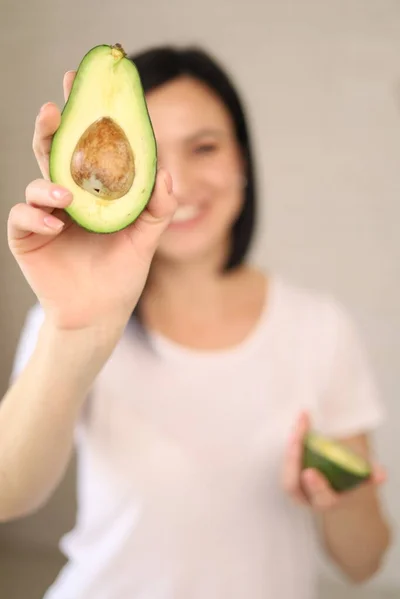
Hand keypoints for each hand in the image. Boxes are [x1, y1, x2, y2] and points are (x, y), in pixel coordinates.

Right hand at [8, 71, 176, 332]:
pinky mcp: (27, 237)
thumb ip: (159, 208)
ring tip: (67, 194)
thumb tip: (170, 174)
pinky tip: (55, 223)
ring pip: (36, 179)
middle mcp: (67, 194)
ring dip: (47, 179)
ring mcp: (45, 214)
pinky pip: (24, 217)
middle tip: (54, 108)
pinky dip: (36, 216)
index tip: (86, 83)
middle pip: (56, 150)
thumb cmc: (122, 274)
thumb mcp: (146, 240)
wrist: (100, 314)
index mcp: (94, 190)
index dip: (85, 115)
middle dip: (52, 125)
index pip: (89, 145)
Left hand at [282, 412, 385, 510]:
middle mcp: (305, 496)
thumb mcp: (362, 480)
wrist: (335, 482)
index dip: (315, 487)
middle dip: (293, 461)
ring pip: (286, 466)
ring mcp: (294, 482)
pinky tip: (303, 418)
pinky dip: (295, 434)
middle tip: (298, 437)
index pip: (319, 498)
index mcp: (325, 502)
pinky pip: (287, 452)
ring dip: (293, 442)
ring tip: (303, 421)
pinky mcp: (289, 467)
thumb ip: (371, 476)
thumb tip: (381, 473)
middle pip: (291, 483)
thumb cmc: (349, 482)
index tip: (310, 472)